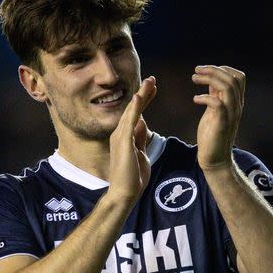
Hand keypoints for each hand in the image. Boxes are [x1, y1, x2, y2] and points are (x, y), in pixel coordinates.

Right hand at [107, 76, 156, 202]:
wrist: (124, 193)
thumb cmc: (132, 177)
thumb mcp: (140, 153)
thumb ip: (139, 138)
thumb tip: (142, 123)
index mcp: (125, 136)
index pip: (136, 114)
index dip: (145, 100)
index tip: (153, 88)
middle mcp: (120, 133)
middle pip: (134, 108)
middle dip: (143, 93)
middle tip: (152, 79)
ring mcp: (120, 137)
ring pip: (131, 111)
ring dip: (140, 96)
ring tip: (149, 82)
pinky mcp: (122, 142)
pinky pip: (128, 121)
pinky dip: (134, 108)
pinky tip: (138, 96)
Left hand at [192, 65, 244, 171]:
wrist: (215, 159)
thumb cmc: (212, 134)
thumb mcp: (213, 110)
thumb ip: (215, 95)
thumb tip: (210, 78)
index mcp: (235, 102)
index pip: (239, 77)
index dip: (223, 68)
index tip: (205, 70)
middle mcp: (236, 106)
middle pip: (233, 79)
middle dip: (213, 70)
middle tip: (196, 70)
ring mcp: (231, 115)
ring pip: (228, 88)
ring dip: (209, 79)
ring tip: (194, 78)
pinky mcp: (222, 124)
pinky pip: (218, 104)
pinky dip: (205, 98)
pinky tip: (195, 99)